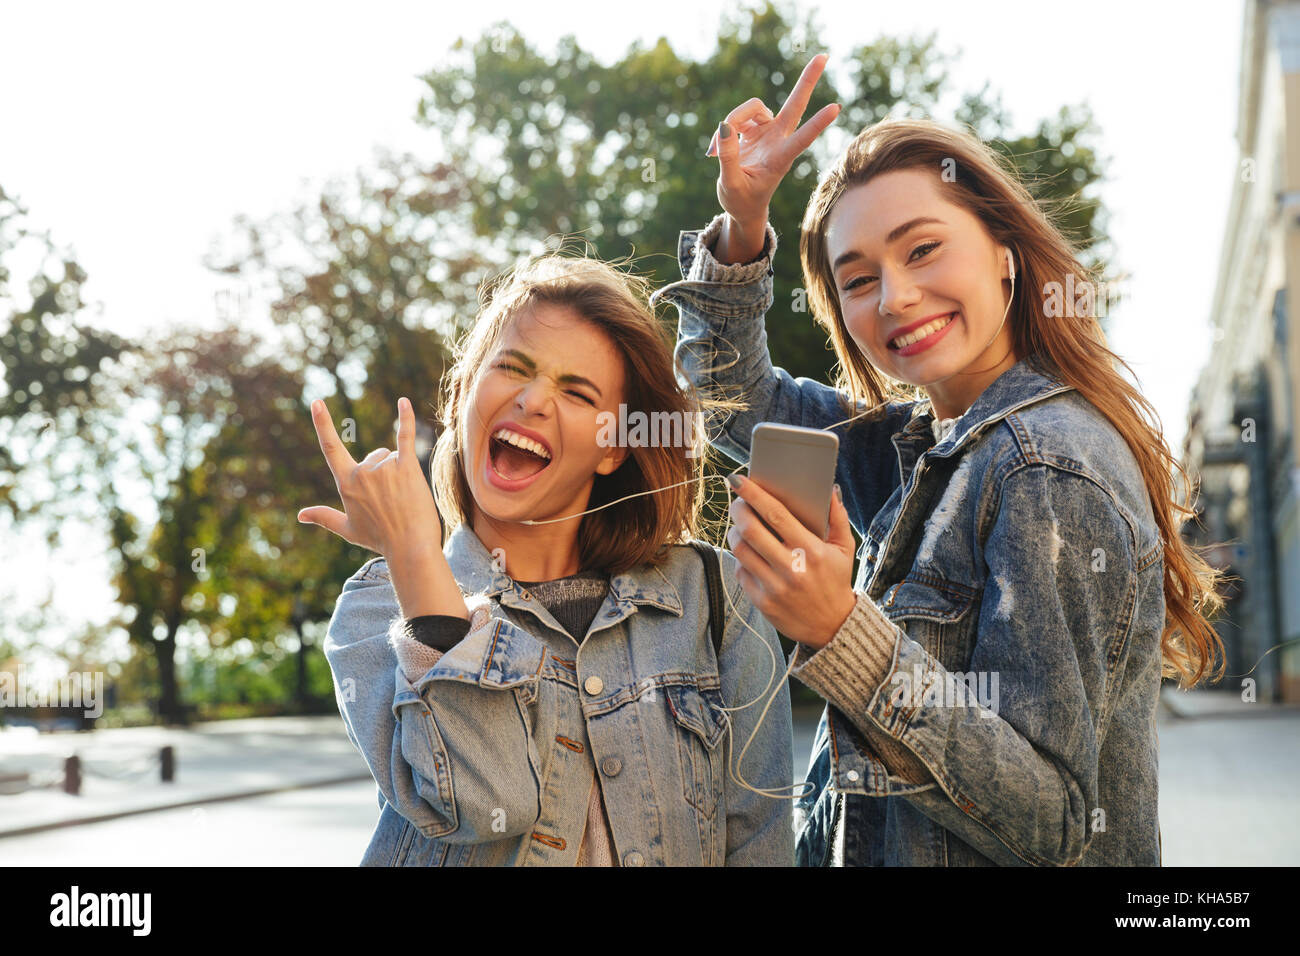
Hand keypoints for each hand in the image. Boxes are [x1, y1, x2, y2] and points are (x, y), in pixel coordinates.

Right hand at [298, 396, 440, 560]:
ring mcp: (384, 468)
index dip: (323, 424)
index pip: (331, 448)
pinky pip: (405, 436)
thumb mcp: (348, 530)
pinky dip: (405, 418)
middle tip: (393, 500)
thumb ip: (324, 517)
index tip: (317, 402)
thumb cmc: (380, 540)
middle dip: (384, 472)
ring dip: (399, 471)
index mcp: (346, 484)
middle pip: (374, 455)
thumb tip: (300, 515)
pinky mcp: (407, 466)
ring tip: (404, 498)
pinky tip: (403, 401)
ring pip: (392, 456)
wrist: (410, 548)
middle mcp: (363, 472)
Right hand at [705, 53, 840, 229]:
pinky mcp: (754, 130)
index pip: (802, 139)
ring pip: (753, 107)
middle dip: (807, 80)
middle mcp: (778, 141)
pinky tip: (718, 147)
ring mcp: (767, 133)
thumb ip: (728, 158)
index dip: (817, 123)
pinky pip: (738, 117)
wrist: (742, 205)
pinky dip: (726, 128)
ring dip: (734, 119)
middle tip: (823, 56)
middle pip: (795, 104)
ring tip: (718, 148)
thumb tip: (726, 128)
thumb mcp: (730, 186)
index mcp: (780, 159)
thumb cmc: (741, 201)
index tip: (836, 108)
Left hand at [725, 472, 855, 648]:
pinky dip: (740, 558)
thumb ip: (837, 517)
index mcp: (812, 551)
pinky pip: (740, 571)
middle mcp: (791, 568)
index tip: (739, 479)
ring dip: (734, 532)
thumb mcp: (844, 549)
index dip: (754, 494)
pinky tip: (748, 553)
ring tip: (741, 526)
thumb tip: (829, 489)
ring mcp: (774, 587)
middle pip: (751, 529)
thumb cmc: (837, 581)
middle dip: (739, 509)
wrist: (833, 627)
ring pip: (740, 550)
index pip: (776, 514)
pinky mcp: (762, 602)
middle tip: (738, 501)